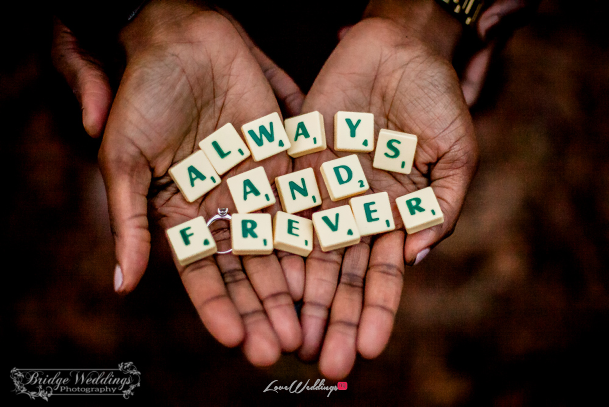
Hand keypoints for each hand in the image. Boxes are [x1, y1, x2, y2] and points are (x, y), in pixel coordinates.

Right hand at [55, 0, 305, 365]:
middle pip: (248, 267)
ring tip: (311, 322)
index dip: (218, 306)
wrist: (180, 40)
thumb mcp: (125, 160)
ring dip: (295, 283)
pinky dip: (315, 233)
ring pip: (281, 243)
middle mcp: (222, 207)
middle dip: (264, 307)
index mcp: (182, 213)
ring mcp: (255, 185)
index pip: (203, 272)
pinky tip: (330, 267)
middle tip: (283, 347)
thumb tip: (122, 285)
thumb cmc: (142, 97)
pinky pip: (303, 201)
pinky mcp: (285, 159)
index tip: (237, 340)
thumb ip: (127, 221)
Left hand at [293, 10, 477, 377]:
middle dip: (333, 317)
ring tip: (292, 335)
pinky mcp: (296, 163)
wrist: (400, 48)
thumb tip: (417, 256)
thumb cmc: (436, 99)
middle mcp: (355, 210)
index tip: (368, 348)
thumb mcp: (456, 153)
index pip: (382, 274)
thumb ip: (441, 204)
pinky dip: (276, 241)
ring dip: (300, 294)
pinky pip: (282, 207)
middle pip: (340, 273)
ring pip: (307, 250)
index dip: (376, 311)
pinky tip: (269, 278)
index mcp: (394, 213)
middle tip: (324, 360)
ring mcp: (323, 189)